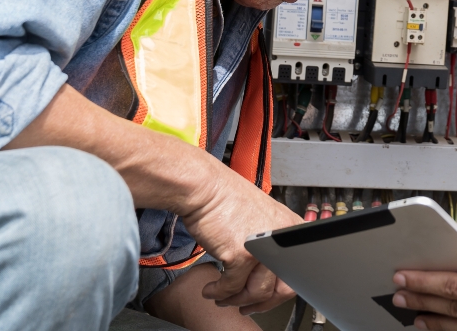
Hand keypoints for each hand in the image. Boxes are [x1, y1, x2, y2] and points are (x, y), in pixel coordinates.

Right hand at [5, 86, 302, 314]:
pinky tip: (213, 285)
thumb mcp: (206, 196)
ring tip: (222, 289)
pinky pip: (250, 278)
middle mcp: (264, 213)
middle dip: (268, 287)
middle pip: (293, 264)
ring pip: (275, 276)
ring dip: (247, 292)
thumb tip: (226, 234)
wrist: (159, 162)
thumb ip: (221, 214)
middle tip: (240, 293)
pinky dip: (231, 291)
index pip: (296, 242)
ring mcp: (254, 224)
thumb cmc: (174, 176)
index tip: (268, 280)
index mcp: (260, 206)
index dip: (288, 266)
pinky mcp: (238, 236)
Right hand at [179, 162, 302, 313]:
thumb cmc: (228, 200)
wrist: (206, 189)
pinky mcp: (240, 255)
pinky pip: (231, 287)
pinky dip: (219, 293)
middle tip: (246, 306)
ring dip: (236, 300)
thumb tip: (266, 275)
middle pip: (281, 289)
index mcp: (291, 230)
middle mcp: (281, 240)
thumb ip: (269, 246)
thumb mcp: (262, 221)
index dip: (279, 292)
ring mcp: (262, 249)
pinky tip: (212, 290)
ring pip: (255, 292)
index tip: (266, 299)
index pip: (296, 273)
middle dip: (261, 303)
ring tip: (224, 297)